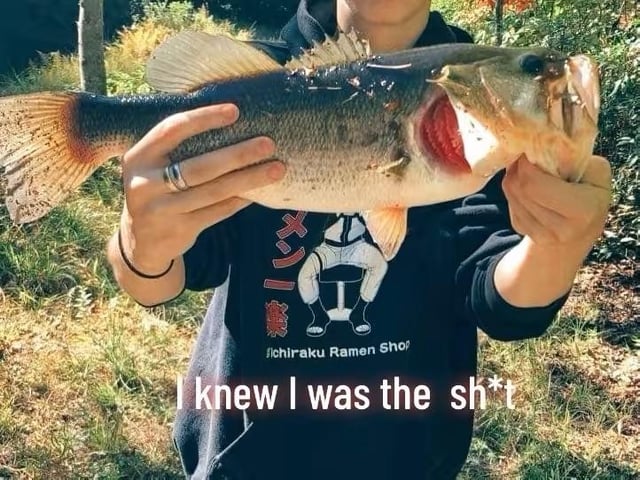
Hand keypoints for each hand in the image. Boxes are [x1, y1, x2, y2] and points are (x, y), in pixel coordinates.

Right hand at [119, 103, 284, 274]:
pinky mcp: (180, 230)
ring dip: (249, 179)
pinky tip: (259, 191)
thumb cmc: (156, 190)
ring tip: (276, 169)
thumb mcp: (153, 166)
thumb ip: (177, 147)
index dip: (204, 119)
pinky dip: (240, 200)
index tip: (235, 112)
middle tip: (268, 144)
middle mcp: (146, 184)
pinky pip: (218, 211)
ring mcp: (163, 210)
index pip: (172, 130)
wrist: (141, 242)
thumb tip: (232, 121)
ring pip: (214, 191)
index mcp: (139, 157)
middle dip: (238, 154)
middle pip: (200, 166)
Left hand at [494, 155, 610, 307]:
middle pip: (521, 188)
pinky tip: (527, 184)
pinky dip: (514, 188)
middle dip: (519, 167)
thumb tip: (544, 145)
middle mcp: (560, 229)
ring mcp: (539, 234)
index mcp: (583, 210)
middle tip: (526, 155)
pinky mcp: (522, 231)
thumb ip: (576, 158)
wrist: (579, 230)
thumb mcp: (596, 173)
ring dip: (514, 175)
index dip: (528, 164)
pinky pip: (509, 200)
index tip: (532, 149)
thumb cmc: (591, 193)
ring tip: (527, 167)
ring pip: (511, 192)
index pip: (536, 185)